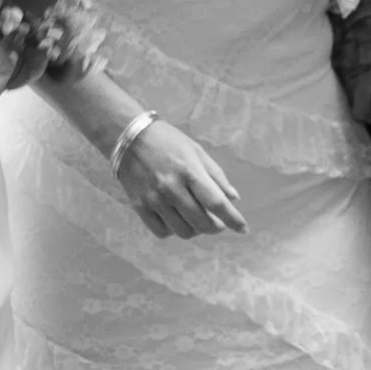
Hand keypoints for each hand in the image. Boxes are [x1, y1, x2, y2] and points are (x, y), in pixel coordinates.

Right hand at [116, 120, 245, 237]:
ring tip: (195, 219)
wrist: (127, 137)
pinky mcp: (139, 206)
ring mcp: (154, 200)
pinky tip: (175, 219)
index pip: (216, 203)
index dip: (233, 219)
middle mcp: (171, 188)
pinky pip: (161, 232)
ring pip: (183, 231)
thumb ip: (216, 175)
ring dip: (195, 229)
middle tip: (217, 222)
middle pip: (201, 223)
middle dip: (215, 227)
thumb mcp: (196, 150)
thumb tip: (233, 198)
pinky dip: (173, 230)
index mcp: (189, 171)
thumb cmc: (167, 141)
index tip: (243, 229)